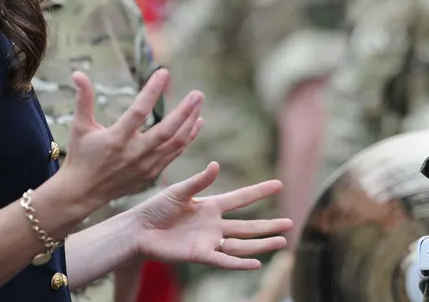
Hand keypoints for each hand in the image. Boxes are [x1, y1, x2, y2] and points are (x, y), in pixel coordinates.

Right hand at [60, 68, 203, 214]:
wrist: (82, 193)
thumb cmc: (81, 155)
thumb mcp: (80, 126)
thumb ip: (83, 99)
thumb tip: (78, 73)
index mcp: (116, 139)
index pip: (138, 111)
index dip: (152, 91)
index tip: (163, 73)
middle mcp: (133, 153)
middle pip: (166, 131)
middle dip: (185, 111)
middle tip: (197, 94)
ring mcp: (145, 165)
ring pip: (175, 143)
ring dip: (190, 123)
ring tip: (199, 103)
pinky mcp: (151, 173)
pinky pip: (174, 154)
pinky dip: (187, 138)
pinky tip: (196, 123)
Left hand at [131, 161, 292, 269]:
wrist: (139, 230)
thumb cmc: (156, 208)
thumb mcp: (179, 191)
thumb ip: (199, 181)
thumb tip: (217, 165)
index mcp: (210, 205)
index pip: (241, 198)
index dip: (259, 191)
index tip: (278, 184)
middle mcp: (214, 224)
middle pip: (248, 225)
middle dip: (269, 224)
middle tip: (290, 222)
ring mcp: (209, 241)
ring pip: (242, 243)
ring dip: (262, 243)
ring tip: (283, 241)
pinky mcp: (200, 255)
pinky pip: (224, 260)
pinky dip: (240, 263)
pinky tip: (258, 263)